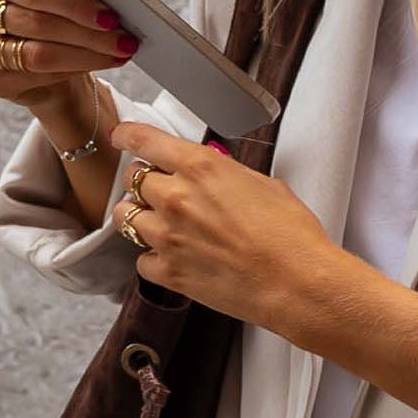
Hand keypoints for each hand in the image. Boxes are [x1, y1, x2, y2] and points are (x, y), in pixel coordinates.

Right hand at [0, 0, 137, 122]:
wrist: (29, 46)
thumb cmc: (46, 7)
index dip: (74, 3)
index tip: (111, 14)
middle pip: (36, 23)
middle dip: (87, 33)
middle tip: (124, 39)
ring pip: (36, 55)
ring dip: (85, 56)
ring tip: (119, 52)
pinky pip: (34, 78)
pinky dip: (71, 71)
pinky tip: (96, 64)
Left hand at [111, 122, 345, 333]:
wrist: (297, 283)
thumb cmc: (291, 236)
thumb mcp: (263, 185)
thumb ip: (228, 175)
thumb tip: (218, 176)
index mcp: (201, 168)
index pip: (145, 140)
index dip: (128, 135)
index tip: (121, 136)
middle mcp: (177, 198)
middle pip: (132, 179)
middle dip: (143, 182)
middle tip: (160, 190)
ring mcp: (168, 237)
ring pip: (125, 218)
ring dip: (139, 217)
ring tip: (160, 223)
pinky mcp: (170, 272)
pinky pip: (141, 261)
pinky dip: (152, 258)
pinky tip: (172, 257)